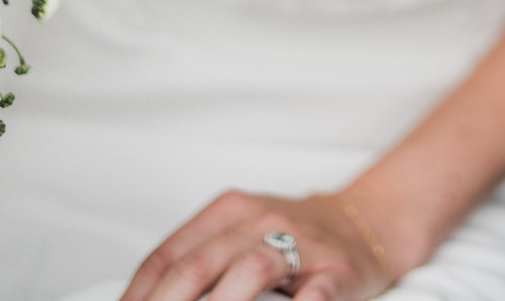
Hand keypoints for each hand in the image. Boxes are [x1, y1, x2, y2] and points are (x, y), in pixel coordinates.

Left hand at [117, 189, 396, 300]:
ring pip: (251, 270)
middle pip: (200, 265)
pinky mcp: (336, 271)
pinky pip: (311, 294)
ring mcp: (301, 244)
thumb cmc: (294, 238)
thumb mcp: (238, 234)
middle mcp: (262, 221)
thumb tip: (142, 296)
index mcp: (230, 212)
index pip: (170, 255)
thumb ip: (196, 261)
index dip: (140, 293)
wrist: (364, 224)